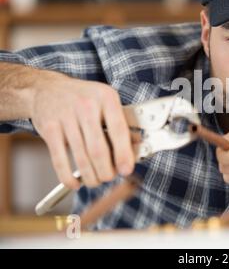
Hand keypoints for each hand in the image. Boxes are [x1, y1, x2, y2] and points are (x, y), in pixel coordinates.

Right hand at [30, 72, 134, 188]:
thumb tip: (138, 146)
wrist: (47, 88)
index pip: (118, 130)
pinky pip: (59, 159)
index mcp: (106, 98)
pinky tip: (75, 182)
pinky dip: (68, 176)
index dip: (124, 154)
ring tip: (95, 181)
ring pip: (81, 157)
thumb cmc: (84, 98)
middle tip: (109, 177)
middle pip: (98, 149)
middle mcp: (86, 105)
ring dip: (90, 176)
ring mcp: (66, 116)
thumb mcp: (106, 102)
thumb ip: (121, 123)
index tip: (126, 170)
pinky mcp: (48, 127)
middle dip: (106, 170)